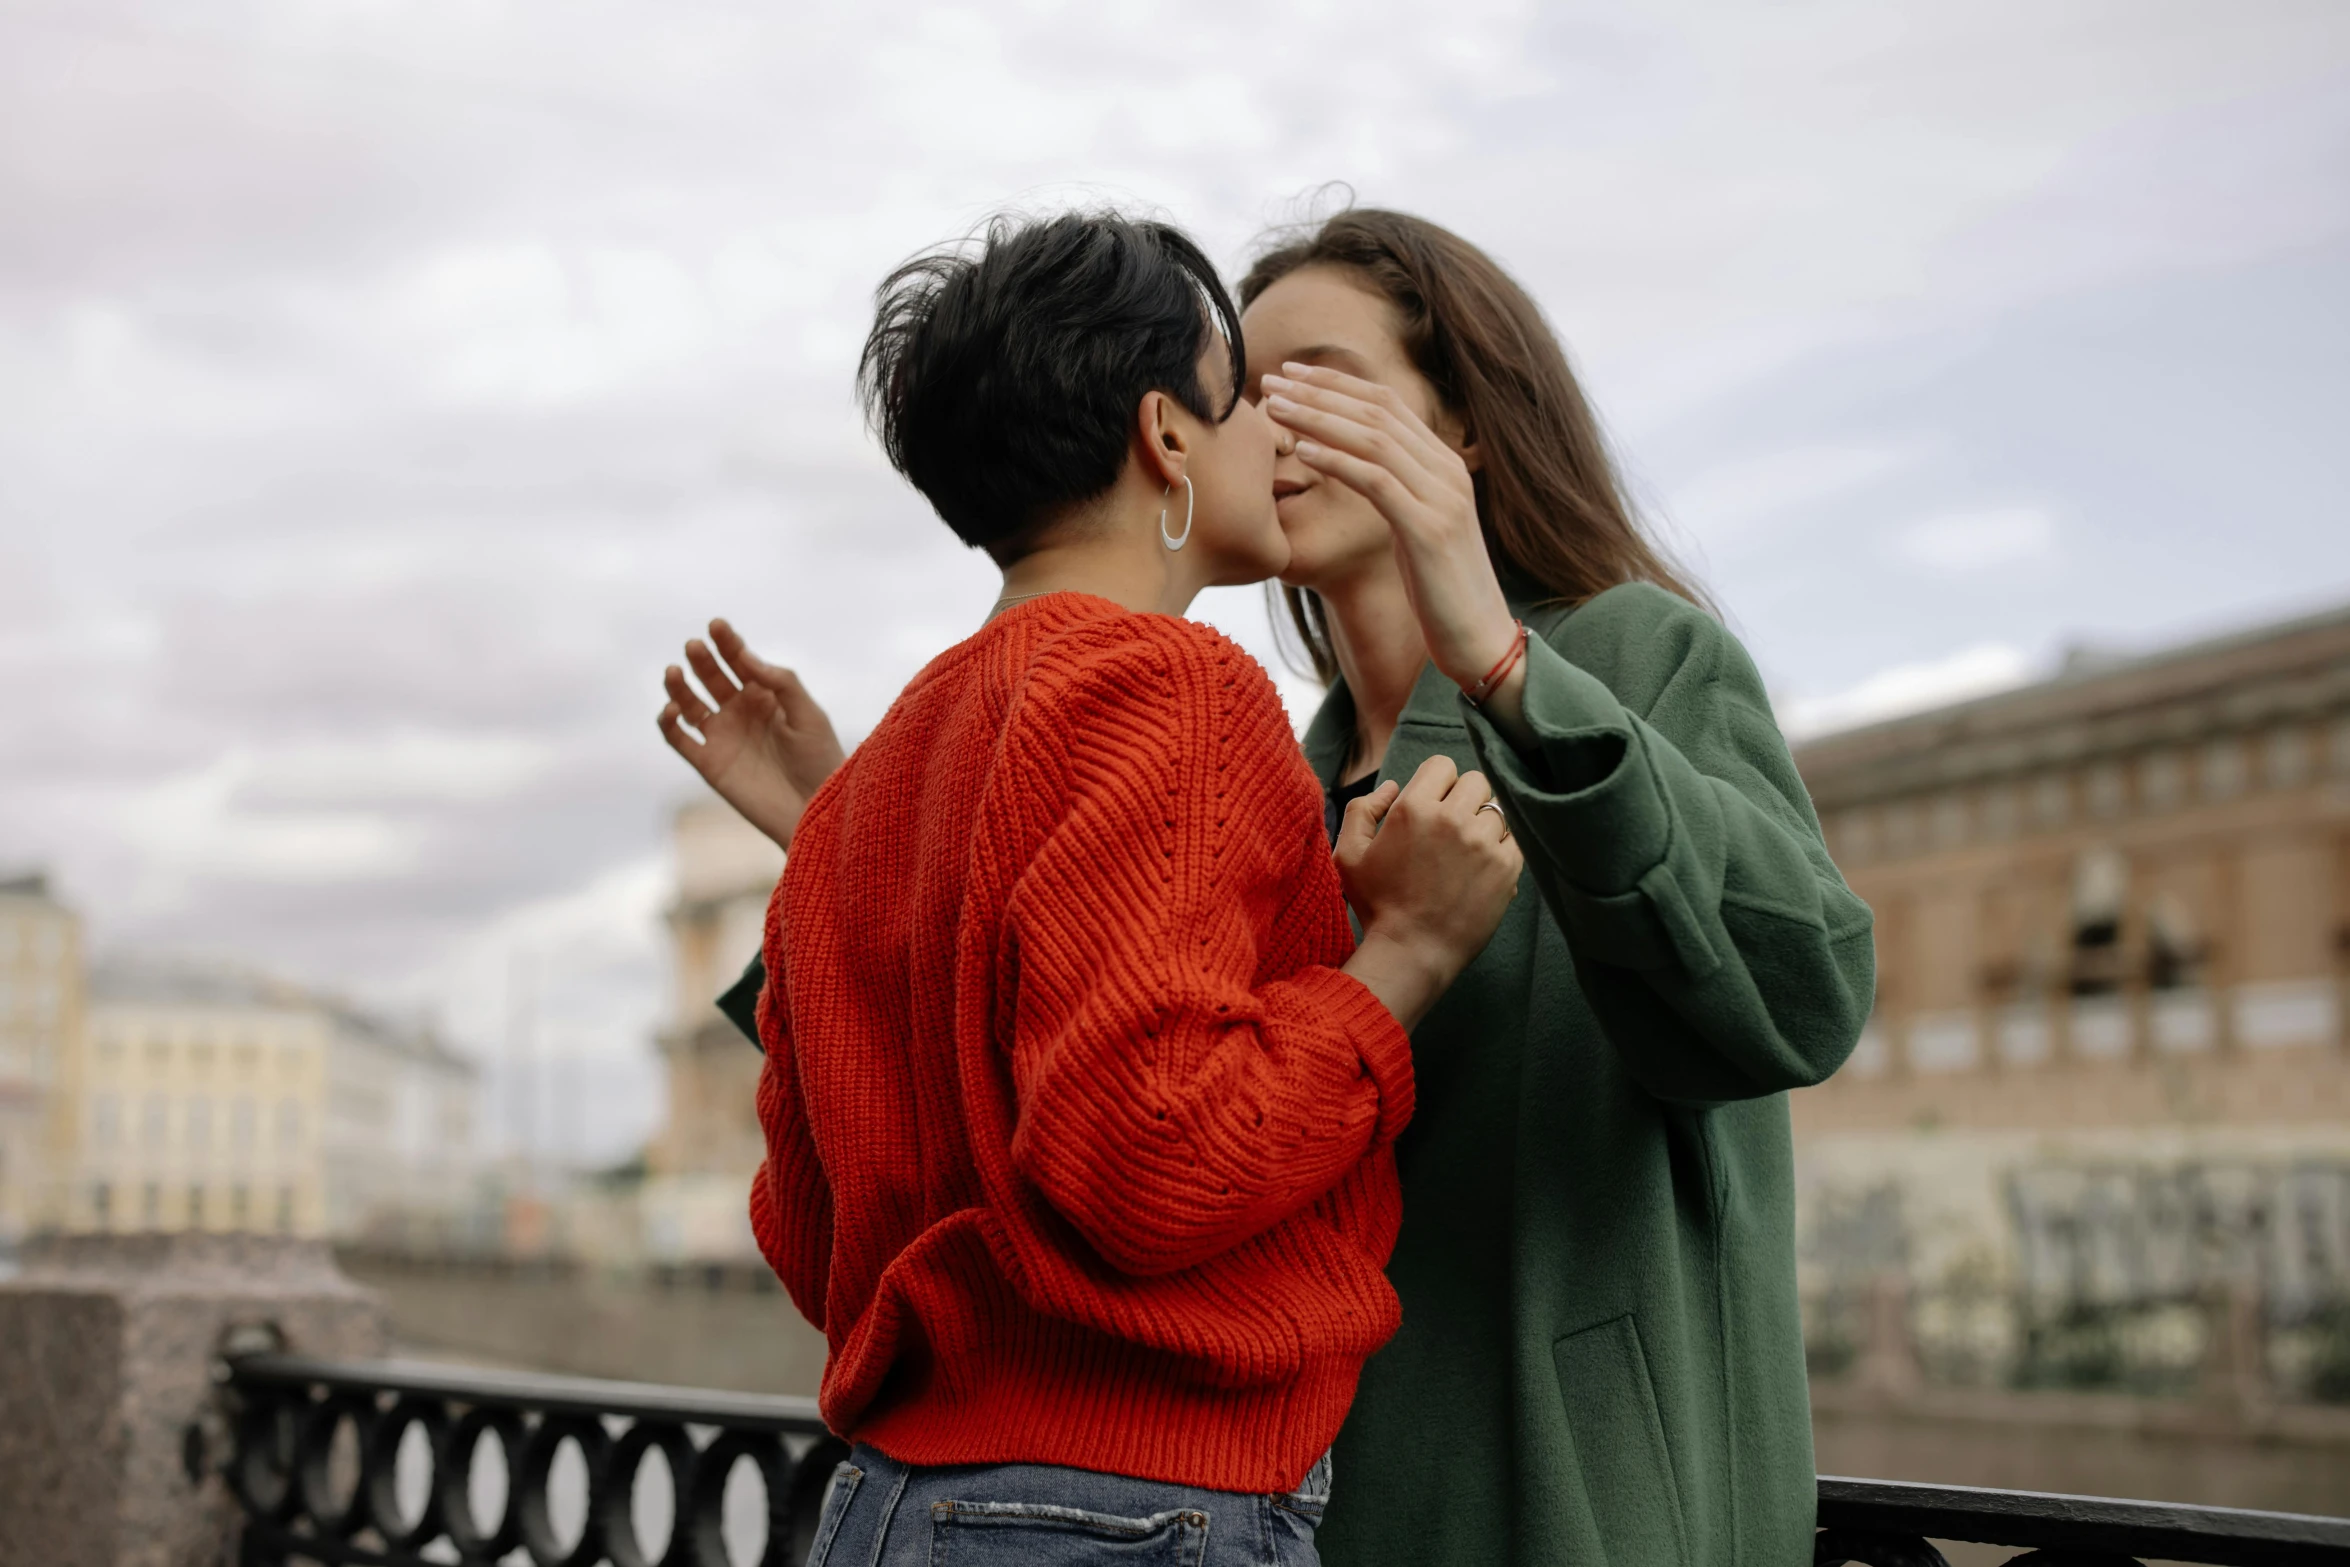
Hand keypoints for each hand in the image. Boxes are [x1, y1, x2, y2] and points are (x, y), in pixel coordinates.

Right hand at [658, 619, 845, 850]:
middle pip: (712, 678)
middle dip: (702, 659)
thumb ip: (781, 682)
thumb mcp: (808, 714)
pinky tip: (671, 710)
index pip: (741, 662)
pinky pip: (679, 739)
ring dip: (678, 686)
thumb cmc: (820, 760)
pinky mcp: (709, 763)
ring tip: (674, 672)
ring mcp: (723, 736)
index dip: (728, 643)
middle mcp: (741, 712)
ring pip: (690, 704)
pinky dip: (668, 723)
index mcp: (766, 696)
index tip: (717, 625)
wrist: (816, 809)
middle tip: (695, 646)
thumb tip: (746, 656)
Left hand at [1262, 363, 1524, 720]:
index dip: (1336, 383)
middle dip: (1319, 391)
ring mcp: (1442, 497)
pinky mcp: (1429, 529)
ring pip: (1373, 438)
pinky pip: (1376, 481)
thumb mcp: (1416, 529)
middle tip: (1271, 379)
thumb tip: (1351, 471)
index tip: (1291, 374)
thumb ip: (1395, 493)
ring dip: (1318, 418)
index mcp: (1443, 465)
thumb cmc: (1441, 592)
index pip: (1387, 403)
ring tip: (1275, 408)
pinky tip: (1302, 451)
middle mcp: (1447, 471)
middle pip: (1376, 411)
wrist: (1481, 640)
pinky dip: (1336, 461)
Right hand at [1332, 754, 1522, 1030]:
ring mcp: (1483, 843)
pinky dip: (1502, 847)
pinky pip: (1515, 838)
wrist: (1412, 952)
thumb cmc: (1377, 906)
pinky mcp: (1507, 867)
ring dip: (1484, 823)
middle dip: (1464, 798)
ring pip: (1498, 809)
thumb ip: (1362, 809)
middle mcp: (1452, 819)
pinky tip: (1483, 866)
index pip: (1442, 765)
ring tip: (1468, 850)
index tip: (1433, 805)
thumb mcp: (1349, 855)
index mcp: (1413, 809)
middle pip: (1476, 781)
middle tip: (1452, 826)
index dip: (1437, 782)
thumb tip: (1392, 786)